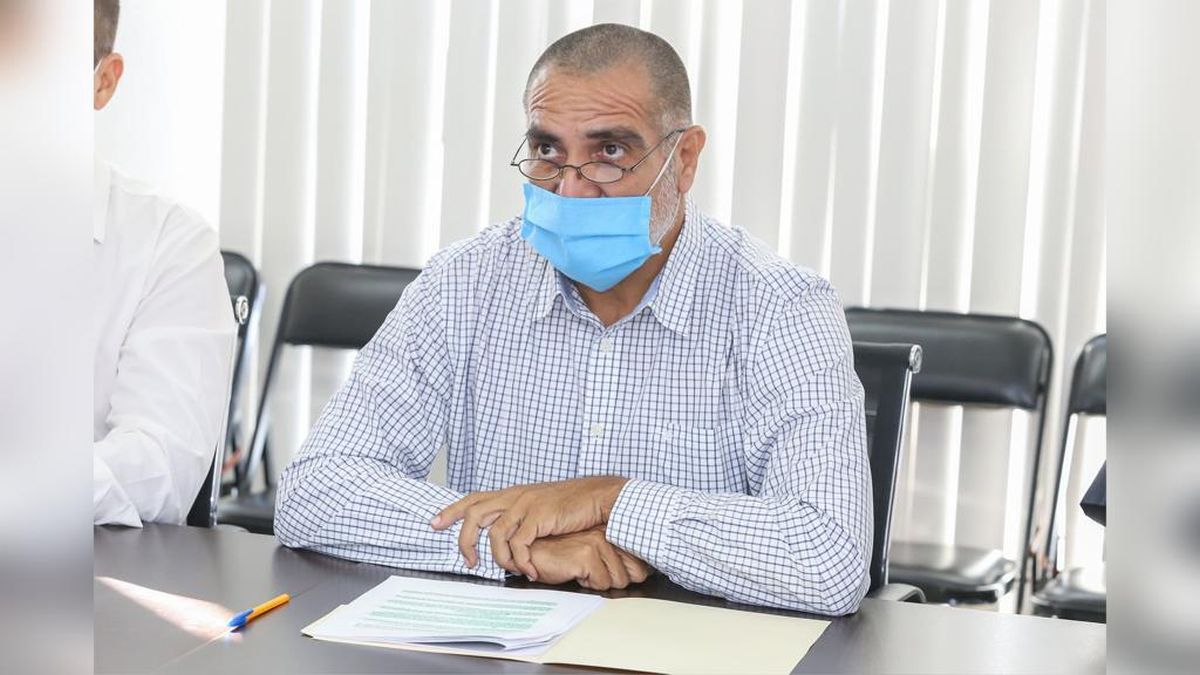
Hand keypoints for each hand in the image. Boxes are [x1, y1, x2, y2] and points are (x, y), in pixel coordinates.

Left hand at [431, 476, 628, 577]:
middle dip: (463, 538)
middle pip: (475, 513)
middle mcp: (516, 496)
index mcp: (514, 493)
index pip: (475, 498)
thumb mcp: (541, 506)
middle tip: (467, 560)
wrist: (598, 497)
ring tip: (509, 570)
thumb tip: (507, 536)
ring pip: (495, 534)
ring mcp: (526, 505)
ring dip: (498, 558)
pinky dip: (521, 561)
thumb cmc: (573, 505)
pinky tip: (529, 570)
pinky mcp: (539, 517)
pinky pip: (519, 544)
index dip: (452, 509)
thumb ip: (522, 517)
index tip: (435, 522)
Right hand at [526, 527, 651, 590]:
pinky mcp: (586, 554)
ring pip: (618, 581)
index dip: (627, 576)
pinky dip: (587, 584)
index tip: (607, 571)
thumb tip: (643, 573)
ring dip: (598, 582)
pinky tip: (573, 571)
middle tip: (591, 571)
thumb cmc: (562, 555)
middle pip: (634, 575)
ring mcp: (598, 543)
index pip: (641, 566)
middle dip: (614, 580)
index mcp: (611, 533)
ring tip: (580, 570)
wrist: (534, 552)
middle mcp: (608, 535)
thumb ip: (616, 560)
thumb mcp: (594, 555)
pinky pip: (601, 583)